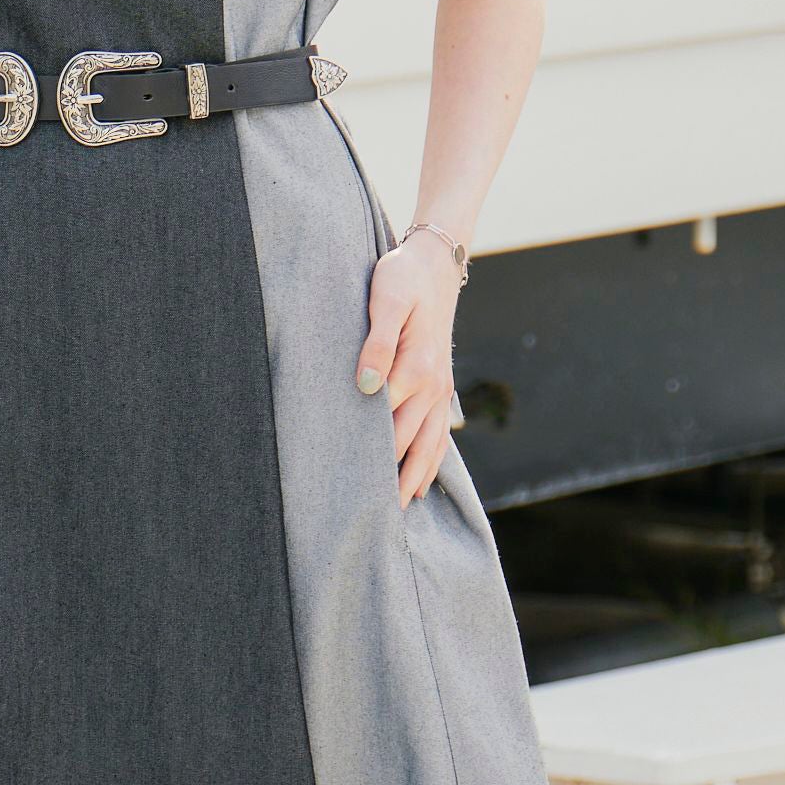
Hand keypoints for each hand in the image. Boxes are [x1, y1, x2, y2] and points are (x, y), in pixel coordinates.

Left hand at [357, 229, 461, 506]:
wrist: (434, 264)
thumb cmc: (401, 277)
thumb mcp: (385, 299)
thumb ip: (376, 343)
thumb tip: (366, 388)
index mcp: (415, 369)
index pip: (385, 424)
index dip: (365, 456)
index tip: (344, 488)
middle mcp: (432, 386)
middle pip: (408, 446)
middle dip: (390, 483)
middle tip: (366, 521)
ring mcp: (440, 391)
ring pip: (428, 448)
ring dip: (412, 481)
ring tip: (394, 515)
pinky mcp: (440, 388)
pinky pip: (438, 436)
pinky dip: (430, 465)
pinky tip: (419, 487)